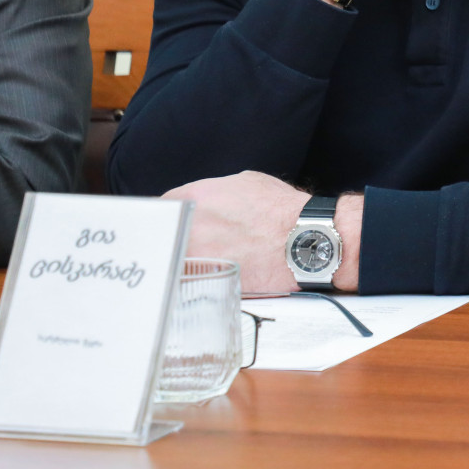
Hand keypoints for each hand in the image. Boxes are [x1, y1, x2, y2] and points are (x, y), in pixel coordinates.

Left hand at [164, 171, 305, 294]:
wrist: (306, 241)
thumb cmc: (282, 211)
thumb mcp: (245, 183)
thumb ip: (215, 193)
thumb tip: (206, 202)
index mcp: (194, 200)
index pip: (162, 209)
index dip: (172, 217)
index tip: (178, 223)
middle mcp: (190, 229)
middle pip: (165, 238)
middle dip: (176, 239)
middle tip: (197, 241)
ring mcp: (197, 259)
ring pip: (176, 263)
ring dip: (186, 262)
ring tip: (212, 259)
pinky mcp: (209, 284)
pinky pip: (193, 284)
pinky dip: (202, 281)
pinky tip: (221, 274)